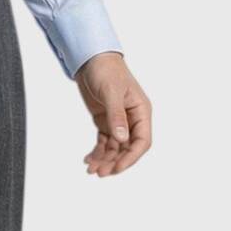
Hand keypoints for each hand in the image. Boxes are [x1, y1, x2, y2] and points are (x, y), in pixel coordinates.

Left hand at [75, 51, 151, 176]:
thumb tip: (122, 139)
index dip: (131, 157)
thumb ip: (116, 116)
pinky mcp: (105, 121)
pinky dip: (97, 152)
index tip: (116, 168)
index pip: (142, 141)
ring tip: (91, 168)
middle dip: (115, 162)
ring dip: (105, 160)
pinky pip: (104, 142)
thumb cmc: (106, 70)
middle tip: (100, 172)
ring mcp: (119, 121)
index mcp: (141, 111)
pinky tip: (88, 159)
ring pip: (115, 148)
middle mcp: (132, 119)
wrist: (92, 58)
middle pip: (128, 148)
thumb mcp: (111, 92)